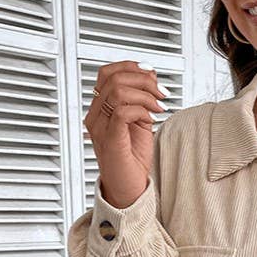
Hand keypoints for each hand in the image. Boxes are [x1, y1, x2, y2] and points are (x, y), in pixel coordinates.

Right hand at [83, 60, 168, 208]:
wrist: (128, 190)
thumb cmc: (132, 162)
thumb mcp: (141, 124)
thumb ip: (142, 101)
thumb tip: (151, 77)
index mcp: (101, 110)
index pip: (107, 73)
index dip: (130, 66)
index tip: (151, 73)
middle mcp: (96, 116)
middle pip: (112, 77)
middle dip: (142, 79)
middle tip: (160, 92)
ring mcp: (100, 127)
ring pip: (117, 90)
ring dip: (145, 94)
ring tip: (158, 107)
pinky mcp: (110, 139)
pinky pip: (122, 111)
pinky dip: (141, 109)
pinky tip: (150, 118)